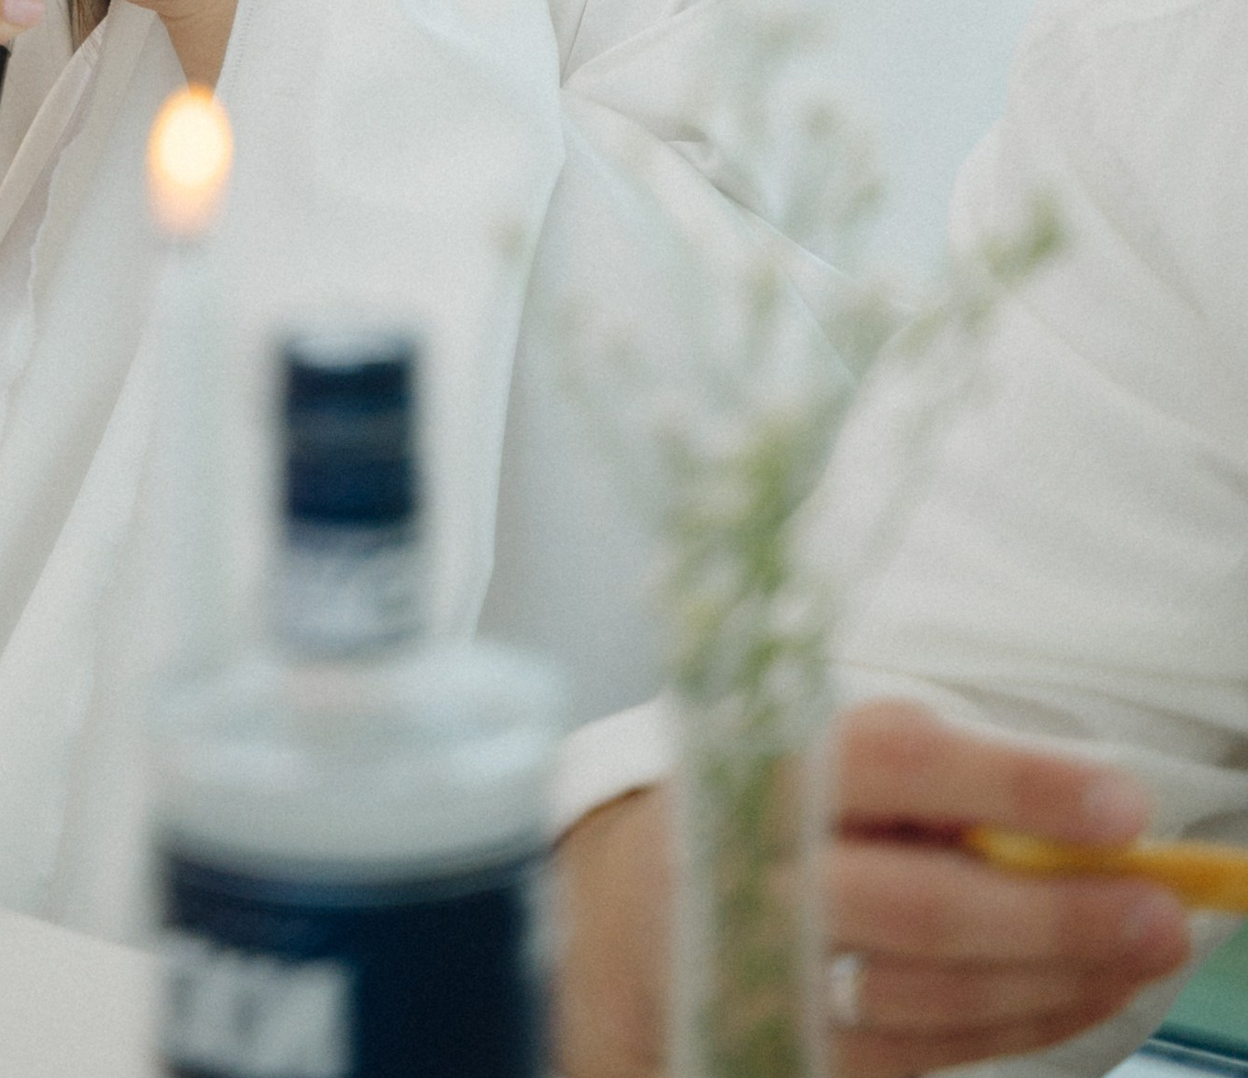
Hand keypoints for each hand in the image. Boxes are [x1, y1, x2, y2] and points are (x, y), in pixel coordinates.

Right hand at [554, 702, 1196, 1077]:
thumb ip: (936, 773)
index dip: (1015, 781)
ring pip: (930, 993)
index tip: (1126, 801)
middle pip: (922, 902)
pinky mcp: (788, 1043)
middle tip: (1161, 911)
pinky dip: (1019, 1024)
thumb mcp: (828, 753)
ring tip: (1141, 950)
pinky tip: (1081, 994)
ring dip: (1054, 979)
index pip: (898, 760)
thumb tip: (1096, 816)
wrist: (640, 912)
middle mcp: (758, 863)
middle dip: (1056, 914)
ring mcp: (767, 966)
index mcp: (768, 759)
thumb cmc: (778, 810)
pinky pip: (923, 1051)